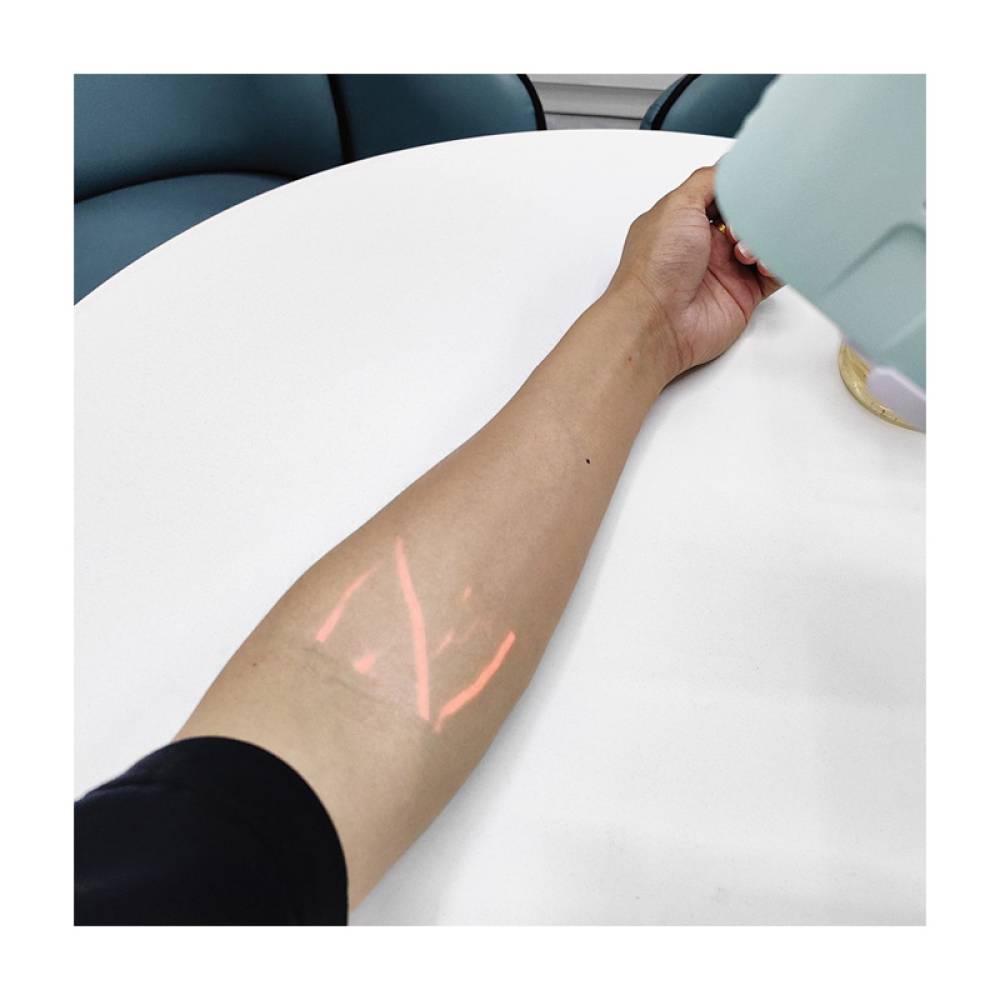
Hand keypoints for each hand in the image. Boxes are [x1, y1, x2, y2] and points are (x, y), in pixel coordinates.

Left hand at [606, 164, 780, 386]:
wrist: (657, 323)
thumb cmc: (655, 269)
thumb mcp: (677, 205)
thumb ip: (707, 180)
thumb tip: (731, 166)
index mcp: (684, 220)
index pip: (723, 193)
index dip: (741, 186)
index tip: (758, 178)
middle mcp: (705, 245)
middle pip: (748, 216)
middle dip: (757, 211)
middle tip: (754, 215)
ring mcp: (725, 270)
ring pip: (765, 242)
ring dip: (766, 238)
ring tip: (747, 248)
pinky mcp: (743, 294)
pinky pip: (775, 273)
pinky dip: (779, 263)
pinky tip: (766, 261)